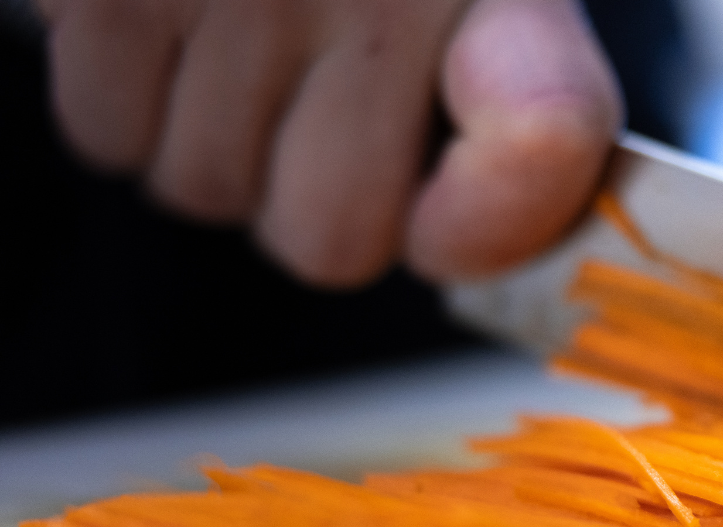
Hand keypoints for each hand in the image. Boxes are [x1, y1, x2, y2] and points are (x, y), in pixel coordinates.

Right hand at [37, 0, 621, 286]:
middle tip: (310, 109)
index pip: (546, 134)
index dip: (489, 224)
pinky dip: (124, 97)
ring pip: (204, 189)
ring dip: (211, 140)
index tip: (444, 221)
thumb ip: (515, 94)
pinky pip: (106, 133)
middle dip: (305, 201)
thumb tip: (471, 238)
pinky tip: (169, 15)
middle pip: (333, 239)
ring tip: (234, 31)